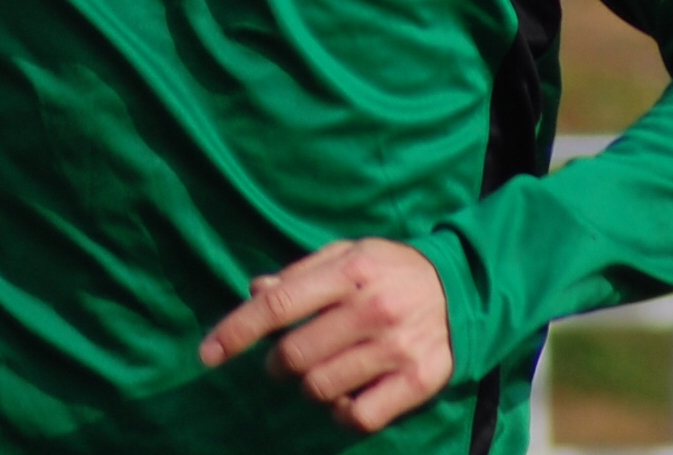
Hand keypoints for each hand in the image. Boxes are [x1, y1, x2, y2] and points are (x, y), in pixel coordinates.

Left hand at [199, 239, 453, 433]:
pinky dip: (344, 414)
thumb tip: (255, 290)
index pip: (279, 305)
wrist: (465, 288)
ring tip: (325, 371)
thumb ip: (301, 273)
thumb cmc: (390, 269)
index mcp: (350, 270)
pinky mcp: (418, 380)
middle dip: (278, 364)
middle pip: (295, 356)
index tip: (207, 354)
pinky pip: (359, 418)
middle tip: (287, 360)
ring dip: (311, 387)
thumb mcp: (348, 255)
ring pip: (321, 389)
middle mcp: (373, 307)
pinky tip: (351, 394)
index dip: (236, 331)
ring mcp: (397, 347)